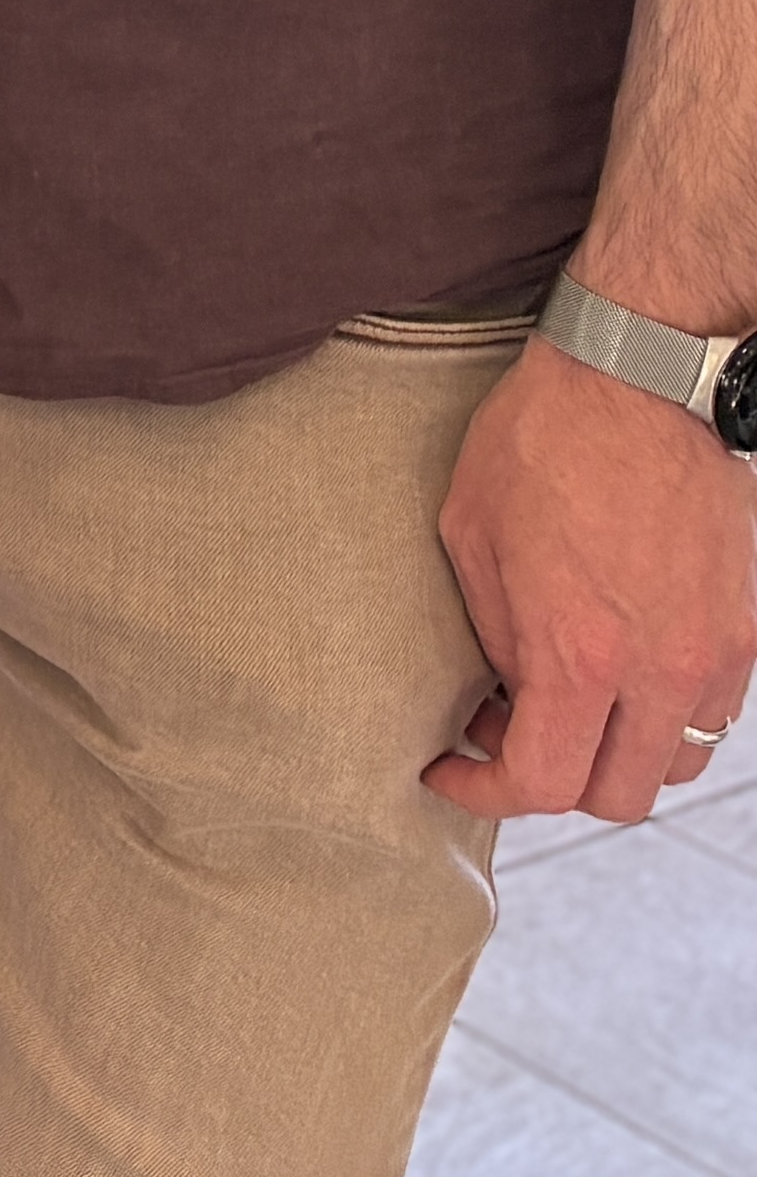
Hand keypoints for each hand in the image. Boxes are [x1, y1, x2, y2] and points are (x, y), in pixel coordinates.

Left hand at [429, 339, 756, 822]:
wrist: (642, 380)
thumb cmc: (542, 442)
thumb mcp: (471, 536)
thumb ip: (493, 634)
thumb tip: (504, 691)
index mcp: (579, 655)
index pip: (542, 784)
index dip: (484, 791)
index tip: (450, 770)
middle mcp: (660, 671)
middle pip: (618, 795)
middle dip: (554, 782)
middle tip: (504, 730)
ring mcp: (717, 655)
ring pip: (678, 762)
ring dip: (619, 753)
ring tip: (568, 700)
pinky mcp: (749, 630)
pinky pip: (714, 710)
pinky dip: (667, 713)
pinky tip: (622, 666)